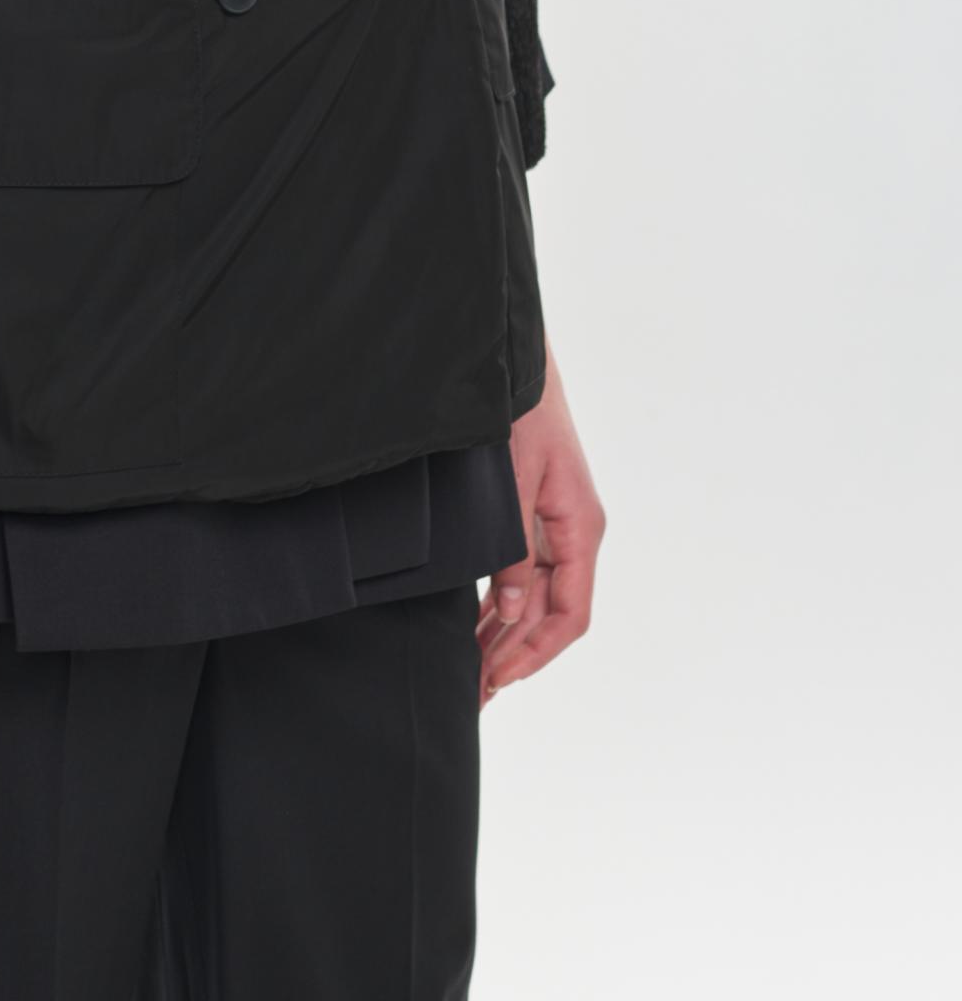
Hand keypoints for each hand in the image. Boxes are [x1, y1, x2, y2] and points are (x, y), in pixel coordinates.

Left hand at [476, 336, 603, 706]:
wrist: (515, 364)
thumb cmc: (518, 413)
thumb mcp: (512, 481)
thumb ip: (513, 548)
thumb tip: (514, 610)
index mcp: (580, 528)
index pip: (570, 613)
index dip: (536, 652)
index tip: (500, 678)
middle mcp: (574, 532)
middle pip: (553, 613)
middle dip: (516, 654)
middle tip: (477, 691)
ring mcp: (557, 523)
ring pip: (539, 597)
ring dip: (509, 634)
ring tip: (474, 671)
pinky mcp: (537, 512)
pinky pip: (527, 573)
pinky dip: (505, 603)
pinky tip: (480, 625)